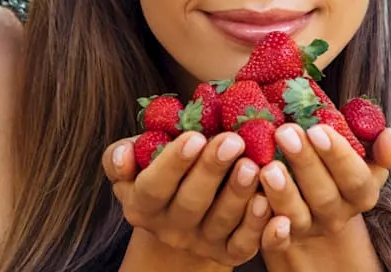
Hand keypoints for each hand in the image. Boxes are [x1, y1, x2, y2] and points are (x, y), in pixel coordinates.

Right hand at [103, 130, 273, 266]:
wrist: (180, 218)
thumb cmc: (158, 175)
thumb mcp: (134, 164)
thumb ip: (120, 157)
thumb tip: (123, 156)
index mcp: (142, 205)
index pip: (153, 187)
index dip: (173, 164)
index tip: (194, 137)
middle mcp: (169, 229)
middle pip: (190, 204)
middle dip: (212, 171)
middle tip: (233, 141)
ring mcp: (201, 243)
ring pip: (221, 223)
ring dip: (238, 195)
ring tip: (255, 166)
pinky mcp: (229, 254)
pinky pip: (245, 245)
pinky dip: (261, 228)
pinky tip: (271, 205)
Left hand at [254, 123, 390, 254]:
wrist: (310, 193)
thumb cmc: (337, 162)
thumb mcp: (367, 153)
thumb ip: (386, 145)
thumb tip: (390, 143)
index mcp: (361, 194)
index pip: (355, 179)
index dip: (338, 156)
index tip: (317, 129)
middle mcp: (336, 215)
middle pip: (324, 196)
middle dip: (305, 163)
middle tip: (285, 132)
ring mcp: (307, 228)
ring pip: (296, 217)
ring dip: (283, 193)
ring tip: (267, 166)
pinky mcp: (280, 238)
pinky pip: (273, 240)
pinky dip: (267, 227)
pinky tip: (256, 202)